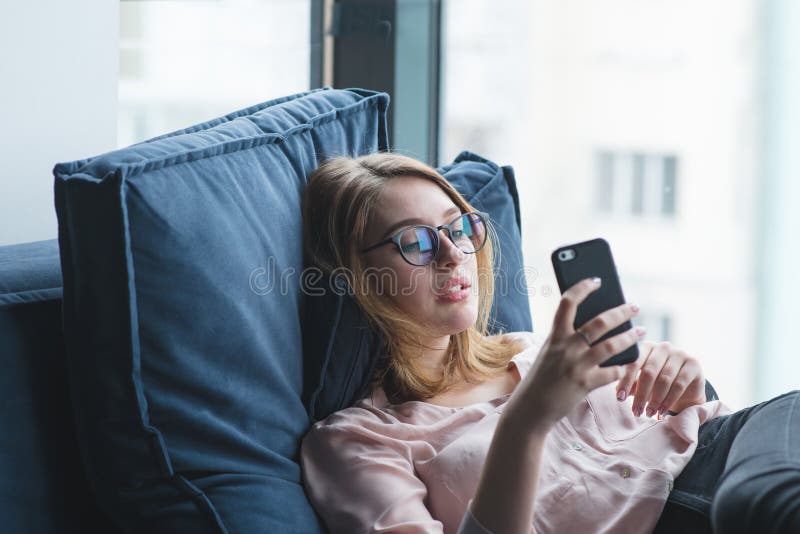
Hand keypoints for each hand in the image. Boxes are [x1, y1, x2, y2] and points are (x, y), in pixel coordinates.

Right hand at [505, 277, 646, 435]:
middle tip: (634, 308)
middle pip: (600, 322)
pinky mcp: (585, 384)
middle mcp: (566, 347)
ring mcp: (576, 366)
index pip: (568, 302)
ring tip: (641, 332)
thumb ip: (566, 339)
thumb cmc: (541, 378)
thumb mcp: (548, 352)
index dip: (583, 287)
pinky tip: (631, 364)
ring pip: (612, 345)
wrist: (530, 408)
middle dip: (621, 312)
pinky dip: (624, 368)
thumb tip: (597, 325)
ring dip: (630, 337)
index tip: (597, 280)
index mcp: (554, 336)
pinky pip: (613, 372)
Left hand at [616, 340, 706, 418]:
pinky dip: (668, 400)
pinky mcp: (693, 365)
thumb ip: (631, 384)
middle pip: (649, 372)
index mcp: (647, 347)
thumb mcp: (641, 384)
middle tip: (636, 411)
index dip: (626, 381)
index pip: (634, 362)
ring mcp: (680, 354)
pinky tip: (661, 411)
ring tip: (648, 413)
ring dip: (655, 400)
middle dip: (641, 394)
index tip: (619, 398)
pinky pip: (679, 385)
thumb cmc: (657, 385)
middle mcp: (663, 347)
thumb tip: (618, 391)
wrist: (686, 391)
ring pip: (664, 379)